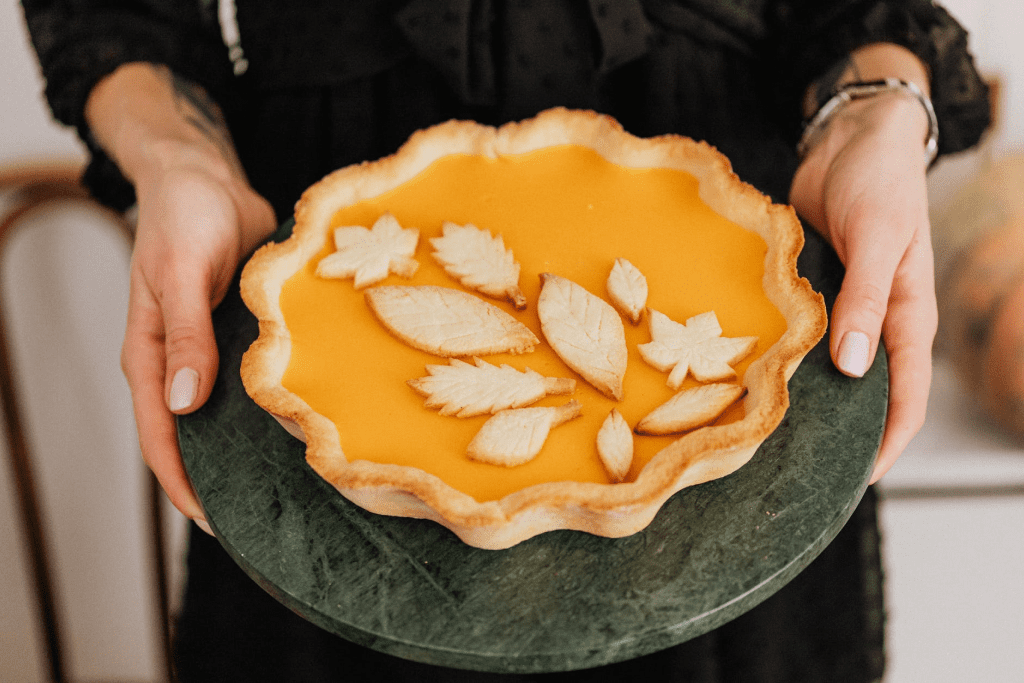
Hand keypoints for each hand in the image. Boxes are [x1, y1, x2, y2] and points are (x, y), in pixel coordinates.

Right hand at [121, 149, 274, 527]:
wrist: (207, 178)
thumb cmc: (183, 216)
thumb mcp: (178, 272)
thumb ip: (183, 336)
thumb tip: (183, 403)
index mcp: (152, 356)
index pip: (160, 436)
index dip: (182, 484)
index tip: (216, 525)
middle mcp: (182, 362)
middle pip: (196, 436)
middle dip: (223, 478)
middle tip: (268, 516)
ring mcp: (215, 352)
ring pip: (230, 413)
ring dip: (254, 446)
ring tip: (298, 484)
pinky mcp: (246, 336)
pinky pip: (258, 382)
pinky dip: (276, 406)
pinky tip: (313, 423)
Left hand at [790, 91, 935, 482]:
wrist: (852, 140)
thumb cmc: (880, 185)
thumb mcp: (878, 242)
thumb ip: (866, 302)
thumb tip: (854, 370)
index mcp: (906, 318)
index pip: (905, 398)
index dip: (887, 444)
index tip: (854, 480)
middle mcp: (875, 322)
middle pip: (864, 394)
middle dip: (840, 431)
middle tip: (794, 466)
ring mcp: (842, 309)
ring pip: (826, 369)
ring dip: (805, 397)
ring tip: (763, 431)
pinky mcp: (811, 292)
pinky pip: (798, 336)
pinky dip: (781, 357)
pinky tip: (746, 375)